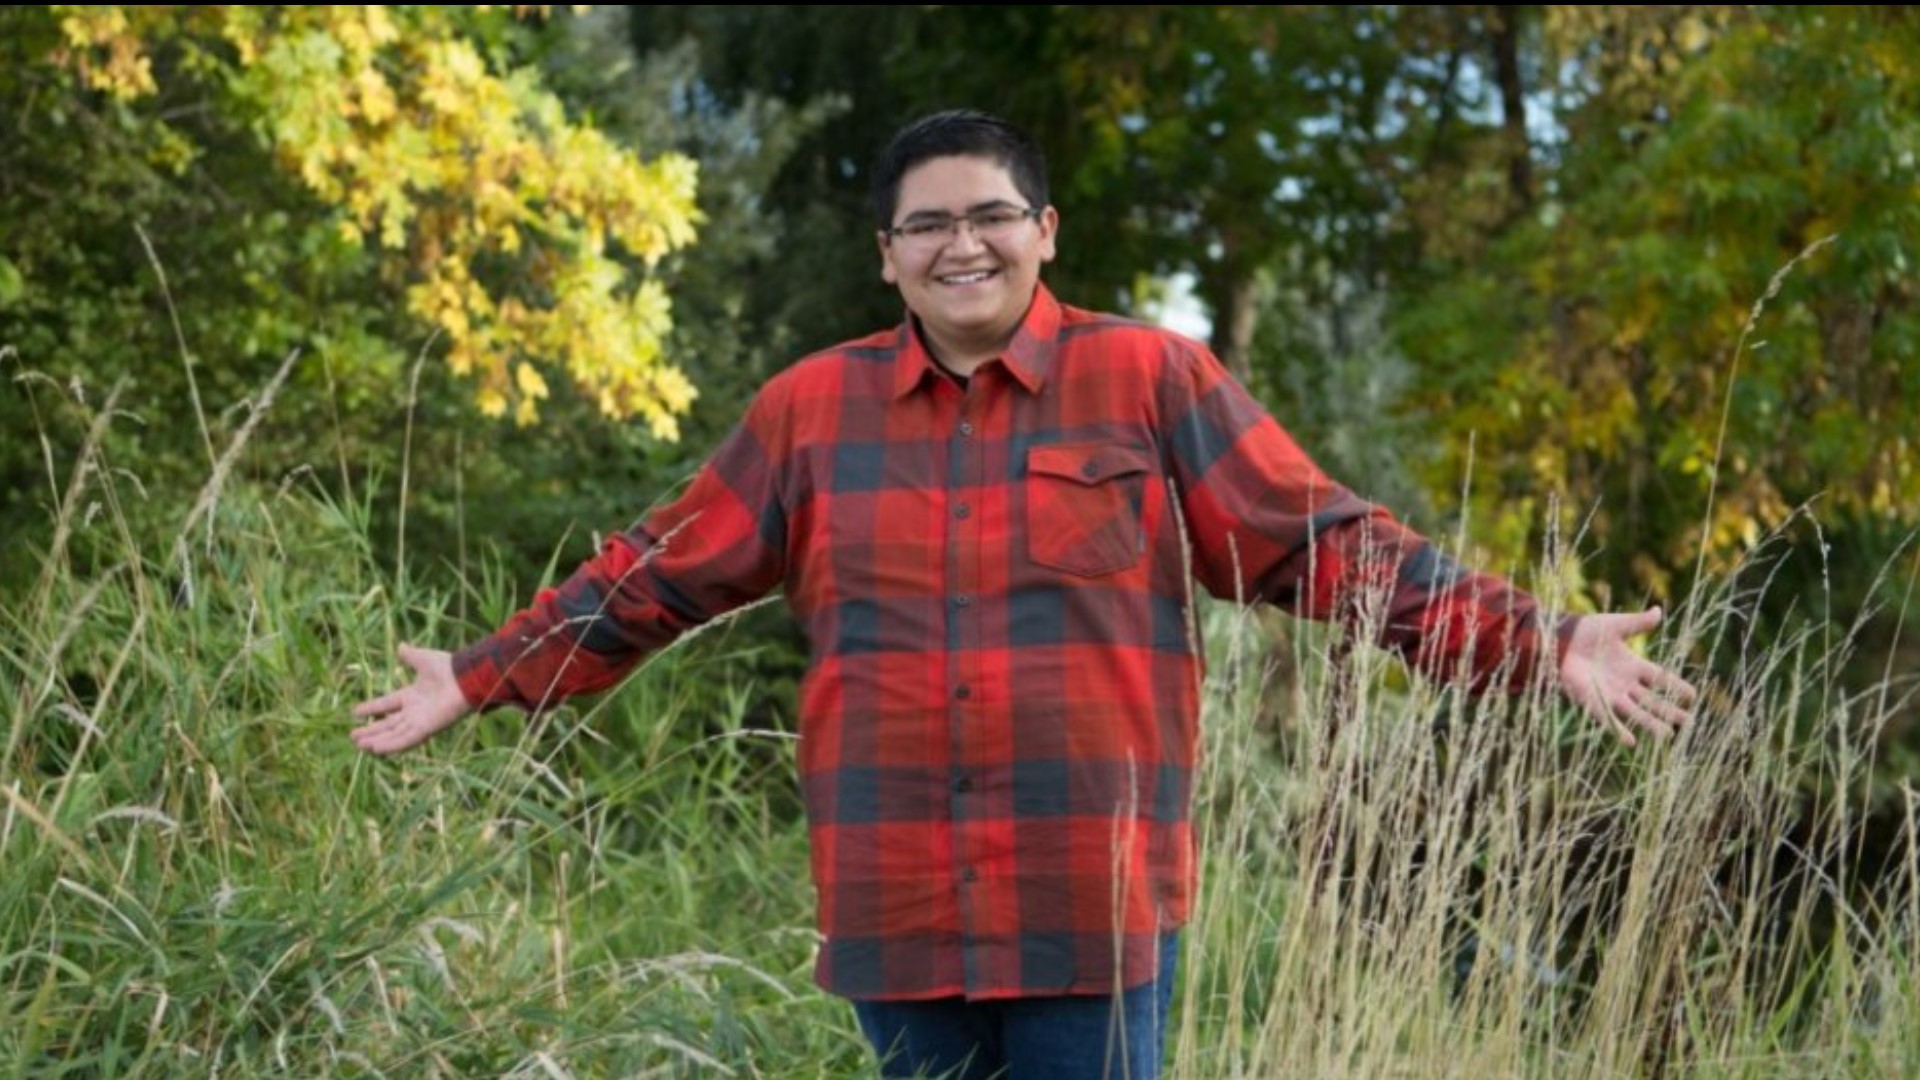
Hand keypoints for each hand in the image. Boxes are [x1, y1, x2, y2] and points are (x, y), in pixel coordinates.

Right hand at [351, 644, 471, 755]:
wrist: (466, 677)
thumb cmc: (449, 668)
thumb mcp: (423, 659)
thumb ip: (410, 655)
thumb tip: (401, 646)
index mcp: (413, 695)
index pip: (387, 704)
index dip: (372, 708)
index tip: (355, 712)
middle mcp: (415, 711)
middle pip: (389, 724)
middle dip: (371, 730)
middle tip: (353, 736)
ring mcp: (420, 721)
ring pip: (394, 734)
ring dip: (377, 740)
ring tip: (359, 745)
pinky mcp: (426, 729)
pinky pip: (405, 740)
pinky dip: (391, 745)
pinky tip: (375, 749)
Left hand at [1559, 607, 1696, 746]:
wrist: (1558, 639)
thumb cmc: (1586, 631)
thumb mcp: (1616, 625)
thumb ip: (1638, 622)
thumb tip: (1659, 611)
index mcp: (1632, 664)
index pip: (1660, 678)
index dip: (1675, 686)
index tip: (1693, 696)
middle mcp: (1624, 682)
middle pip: (1651, 700)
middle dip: (1669, 711)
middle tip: (1688, 722)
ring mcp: (1609, 693)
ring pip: (1634, 712)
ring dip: (1650, 724)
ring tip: (1667, 736)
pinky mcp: (1592, 700)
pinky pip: (1607, 718)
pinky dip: (1618, 729)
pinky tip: (1630, 742)